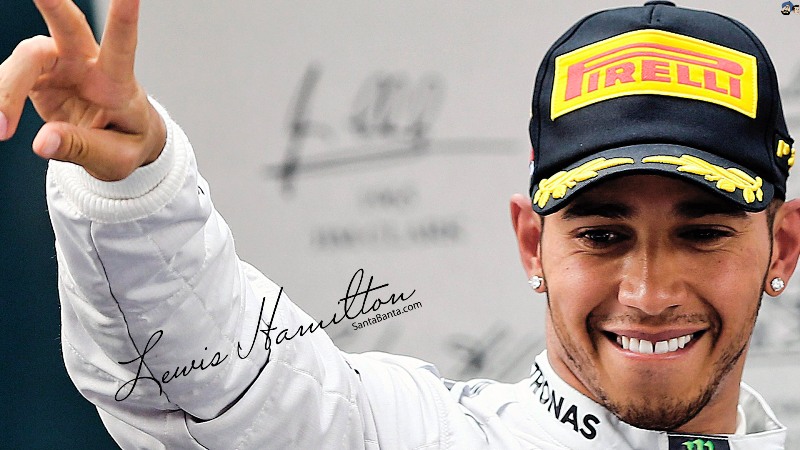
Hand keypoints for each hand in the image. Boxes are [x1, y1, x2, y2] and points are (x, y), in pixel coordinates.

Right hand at [0, 0, 165, 180]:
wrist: (121, 141)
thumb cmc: (127, 142)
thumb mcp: (117, 158)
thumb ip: (83, 148)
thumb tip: (42, 142)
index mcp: (118, 82)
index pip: (122, 44)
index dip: (124, 16)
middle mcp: (88, 64)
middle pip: (68, 25)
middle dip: (52, 1)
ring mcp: (61, 65)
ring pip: (28, 55)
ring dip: (7, 88)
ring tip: (2, 130)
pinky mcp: (39, 74)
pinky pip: (10, 77)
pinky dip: (1, 98)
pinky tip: (0, 123)